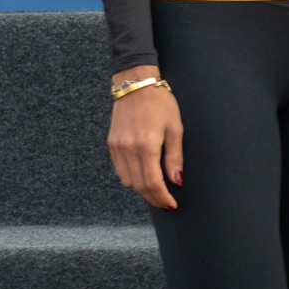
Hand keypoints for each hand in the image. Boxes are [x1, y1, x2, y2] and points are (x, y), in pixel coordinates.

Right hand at [108, 71, 183, 209]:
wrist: (135, 84)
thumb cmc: (161, 103)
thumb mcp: (175, 128)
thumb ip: (174, 157)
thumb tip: (177, 181)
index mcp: (146, 146)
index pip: (153, 183)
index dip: (162, 197)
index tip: (171, 204)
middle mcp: (128, 149)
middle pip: (138, 185)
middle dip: (153, 198)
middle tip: (165, 202)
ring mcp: (117, 147)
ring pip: (127, 180)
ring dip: (141, 190)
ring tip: (156, 191)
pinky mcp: (111, 143)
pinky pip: (119, 170)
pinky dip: (131, 178)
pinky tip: (142, 177)